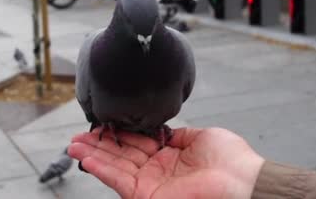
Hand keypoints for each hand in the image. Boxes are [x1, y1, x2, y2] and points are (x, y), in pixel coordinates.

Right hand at [68, 127, 264, 198]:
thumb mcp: (201, 136)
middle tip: (77, 136)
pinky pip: (119, 180)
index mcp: (169, 157)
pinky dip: (101, 169)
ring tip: (72, 145)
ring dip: (93, 155)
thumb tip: (162, 128)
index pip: (136, 143)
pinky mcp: (146, 195)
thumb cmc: (231, 161)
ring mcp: (150, 184)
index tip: (101, 124)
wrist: (243, 182)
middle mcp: (157, 171)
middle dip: (98, 145)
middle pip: (120, 155)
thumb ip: (177, 133)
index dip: (118, 134)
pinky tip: (86, 158)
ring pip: (115, 167)